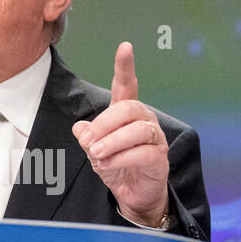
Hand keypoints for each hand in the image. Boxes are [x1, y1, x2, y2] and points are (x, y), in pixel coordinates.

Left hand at [71, 42, 169, 226]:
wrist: (132, 194)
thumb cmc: (115, 165)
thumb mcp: (94, 149)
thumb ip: (88, 135)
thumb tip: (80, 128)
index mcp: (127, 112)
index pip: (126, 85)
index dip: (125, 66)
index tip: (125, 47)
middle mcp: (145, 120)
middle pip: (128, 109)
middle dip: (104, 124)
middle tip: (88, 142)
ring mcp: (155, 138)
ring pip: (136, 130)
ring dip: (111, 142)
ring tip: (96, 154)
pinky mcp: (160, 158)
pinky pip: (142, 153)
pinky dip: (120, 158)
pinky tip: (106, 165)